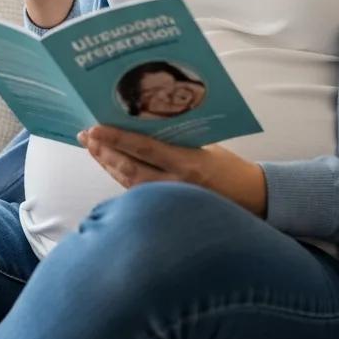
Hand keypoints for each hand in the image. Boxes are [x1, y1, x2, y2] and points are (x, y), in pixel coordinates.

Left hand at [76, 125, 266, 217]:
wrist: (252, 199)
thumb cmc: (230, 168)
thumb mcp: (206, 146)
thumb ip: (176, 140)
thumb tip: (143, 126)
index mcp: (188, 163)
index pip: (144, 149)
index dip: (116, 139)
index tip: (95, 128)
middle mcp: (176, 184)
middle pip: (129, 169)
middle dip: (104, 152)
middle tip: (86, 136)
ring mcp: (171, 201)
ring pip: (128, 184)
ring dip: (108, 165)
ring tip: (93, 148)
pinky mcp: (168, 211)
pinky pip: (137, 193)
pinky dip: (121, 178)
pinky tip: (111, 166)